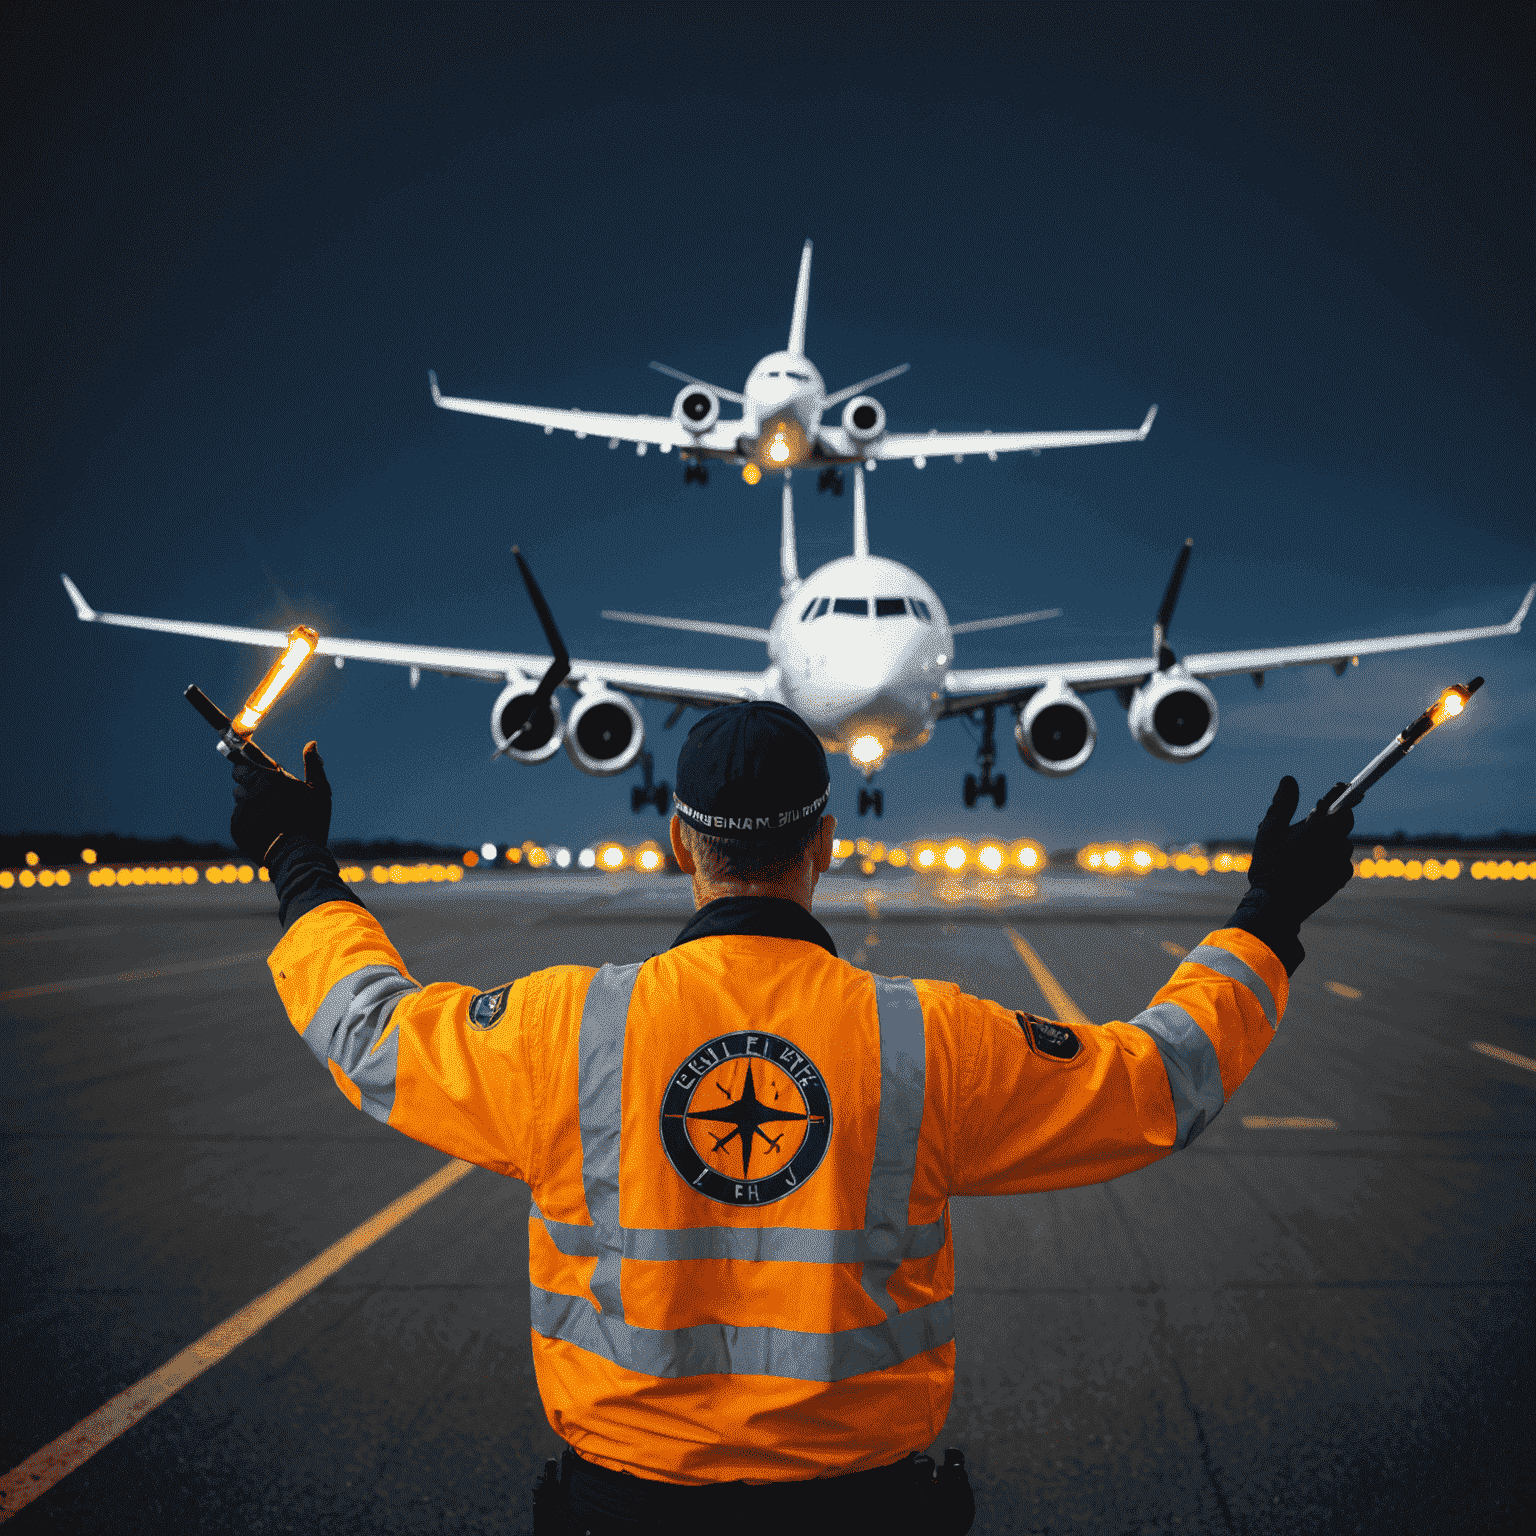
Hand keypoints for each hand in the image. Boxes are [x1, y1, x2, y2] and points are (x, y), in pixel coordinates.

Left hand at [230, 741, 331, 863]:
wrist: (296, 856)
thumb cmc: (311, 821)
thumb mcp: (320, 791)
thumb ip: (313, 765)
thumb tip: (311, 744)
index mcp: (269, 778)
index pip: (244, 759)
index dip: (243, 756)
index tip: (239, 749)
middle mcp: (251, 791)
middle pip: (239, 776)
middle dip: (249, 778)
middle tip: (265, 787)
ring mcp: (241, 810)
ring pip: (239, 797)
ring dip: (250, 799)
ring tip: (269, 810)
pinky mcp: (237, 827)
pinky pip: (239, 816)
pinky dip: (249, 818)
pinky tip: (266, 825)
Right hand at [1246, 775, 1354, 926]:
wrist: (1277, 905)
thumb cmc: (1270, 866)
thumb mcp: (1270, 831)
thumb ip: (1283, 804)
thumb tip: (1289, 780)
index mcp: (1321, 828)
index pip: (1341, 802)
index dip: (1340, 793)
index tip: (1342, 787)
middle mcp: (1337, 843)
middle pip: (1343, 822)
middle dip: (1329, 820)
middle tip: (1311, 823)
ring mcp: (1342, 862)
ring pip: (1341, 842)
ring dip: (1328, 841)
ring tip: (1304, 851)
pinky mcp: (1343, 877)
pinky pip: (1341, 861)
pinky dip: (1330, 859)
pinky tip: (1310, 866)